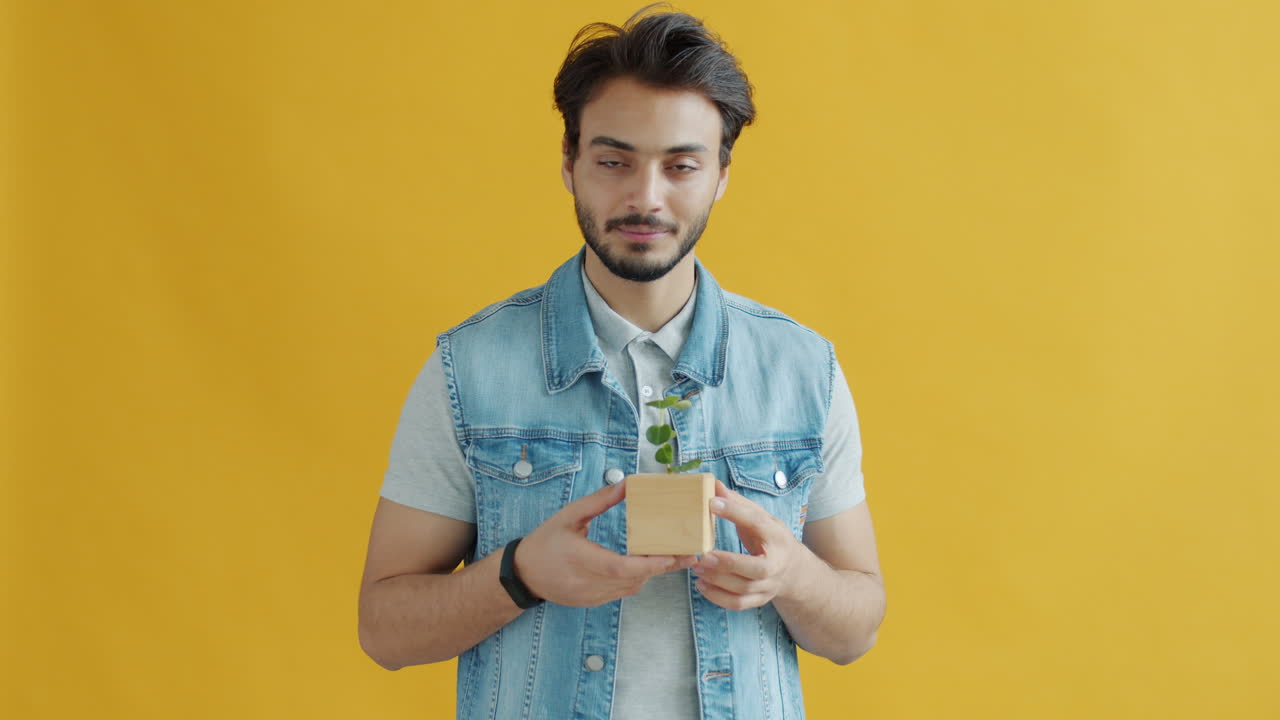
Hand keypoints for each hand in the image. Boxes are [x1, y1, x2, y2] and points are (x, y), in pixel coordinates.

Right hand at [515, 481, 695, 606]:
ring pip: (632, 587)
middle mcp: (588, 582)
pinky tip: (650, 565)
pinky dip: (638, 578)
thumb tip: (628, 484)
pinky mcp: (594, 602)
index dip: (648, 564)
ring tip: (677, 557)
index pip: (620, 567)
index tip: (671, 555)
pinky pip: (623, 591)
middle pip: (634, 579)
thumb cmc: (545, 541)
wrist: (523, 575)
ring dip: (653, 573)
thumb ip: (599, 500)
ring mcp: (592, 596)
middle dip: (664, 567)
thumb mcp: (569, 515)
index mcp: (580, 559)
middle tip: (691, 554)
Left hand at [692, 480, 809, 609]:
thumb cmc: (770, 539)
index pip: (757, 523)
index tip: (711, 503)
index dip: (735, 512)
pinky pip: (738, 604)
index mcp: (777, 536)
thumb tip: (714, 486)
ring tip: (697, 567)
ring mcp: (769, 585)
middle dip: (729, 563)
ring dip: (718, 580)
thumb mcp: (761, 518)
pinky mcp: (759, 599)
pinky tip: (701, 585)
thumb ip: (738, 504)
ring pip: (744, 589)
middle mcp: (776, 563)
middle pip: (756, 568)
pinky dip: (718, 598)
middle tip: (704, 555)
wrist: (793, 570)